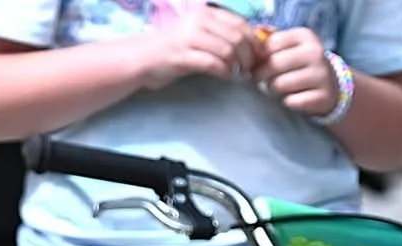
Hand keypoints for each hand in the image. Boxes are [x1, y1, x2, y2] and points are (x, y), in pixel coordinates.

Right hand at [139, 5, 258, 88]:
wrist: (141, 58)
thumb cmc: (172, 48)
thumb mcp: (197, 34)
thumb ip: (219, 35)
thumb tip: (248, 43)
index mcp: (205, 14)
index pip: (240, 24)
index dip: (254, 40)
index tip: (259, 55)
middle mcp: (199, 21)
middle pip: (237, 37)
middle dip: (249, 55)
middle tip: (250, 69)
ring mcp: (190, 38)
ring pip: (227, 49)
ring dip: (237, 65)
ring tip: (238, 73)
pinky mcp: (183, 56)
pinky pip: (212, 63)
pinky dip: (224, 71)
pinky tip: (226, 76)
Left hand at [258, 27, 339, 116]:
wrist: (329, 85)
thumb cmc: (300, 65)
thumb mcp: (289, 48)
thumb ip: (270, 45)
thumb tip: (251, 46)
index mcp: (305, 36)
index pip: (271, 44)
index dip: (258, 57)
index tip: (255, 64)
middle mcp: (315, 52)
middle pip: (274, 64)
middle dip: (261, 74)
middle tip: (259, 79)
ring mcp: (321, 74)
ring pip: (280, 84)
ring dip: (272, 89)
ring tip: (276, 87)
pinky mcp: (322, 96)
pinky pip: (291, 101)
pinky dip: (286, 102)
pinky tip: (290, 98)